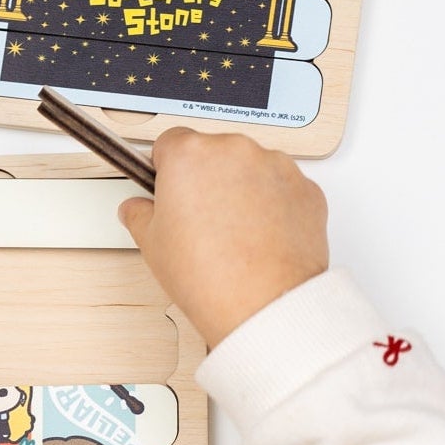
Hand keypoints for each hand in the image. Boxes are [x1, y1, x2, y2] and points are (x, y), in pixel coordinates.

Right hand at [119, 130, 328, 348]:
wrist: (263, 303)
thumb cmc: (209, 275)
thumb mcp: (151, 245)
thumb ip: (139, 214)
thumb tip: (138, 209)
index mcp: (190, 154)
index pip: (170, 141)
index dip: (165, 167)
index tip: (167, 186)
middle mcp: (234, 150)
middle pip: (212, 152)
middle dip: (204, 178)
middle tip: (197, 220)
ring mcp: (275, 165)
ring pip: (249, 167)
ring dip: (240, 189)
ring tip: (231, 234)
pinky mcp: (305, 187)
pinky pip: (281, 187)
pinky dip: (272, 204)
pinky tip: (258, 237)